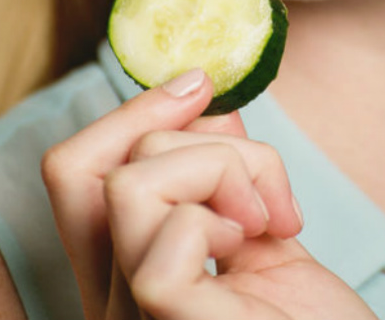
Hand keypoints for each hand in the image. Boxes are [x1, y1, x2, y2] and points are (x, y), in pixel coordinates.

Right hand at [42, 69, 377, 319]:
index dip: (130, 112)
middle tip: (257, 176)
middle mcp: (109, 294)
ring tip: (267, 219)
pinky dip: (221, 216)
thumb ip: (222, 170)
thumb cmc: (312, 315)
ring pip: (131, 181)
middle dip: (184, 131)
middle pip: (77, 163)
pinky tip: (256, 246)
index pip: (72, 171)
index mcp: (126, 268)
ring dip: (224, 169)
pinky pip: (171, 232)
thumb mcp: (260, 224)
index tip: (199, 87)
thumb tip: (199, 98)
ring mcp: (130, 313)